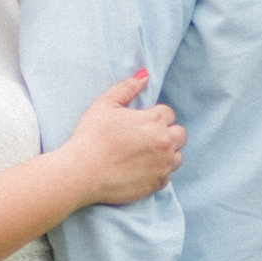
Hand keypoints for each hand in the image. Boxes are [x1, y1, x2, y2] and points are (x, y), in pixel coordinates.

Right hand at [62, 72, 185, 209]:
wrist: (82, 172)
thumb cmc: (91, 136)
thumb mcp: (104, 104)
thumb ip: (127, 87)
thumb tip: (144, 76)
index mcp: (154, 120)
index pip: (168, 113)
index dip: (154, 116)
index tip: (140, 123)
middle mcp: (164, 143)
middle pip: (180, 134)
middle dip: (166, 133)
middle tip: (146, 138)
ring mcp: (162, 166)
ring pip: (177, 156)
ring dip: (166, 153)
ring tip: (145, 154)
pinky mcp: (156, 184)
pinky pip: (166, 177)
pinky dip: (158, 172)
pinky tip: (140, 169)